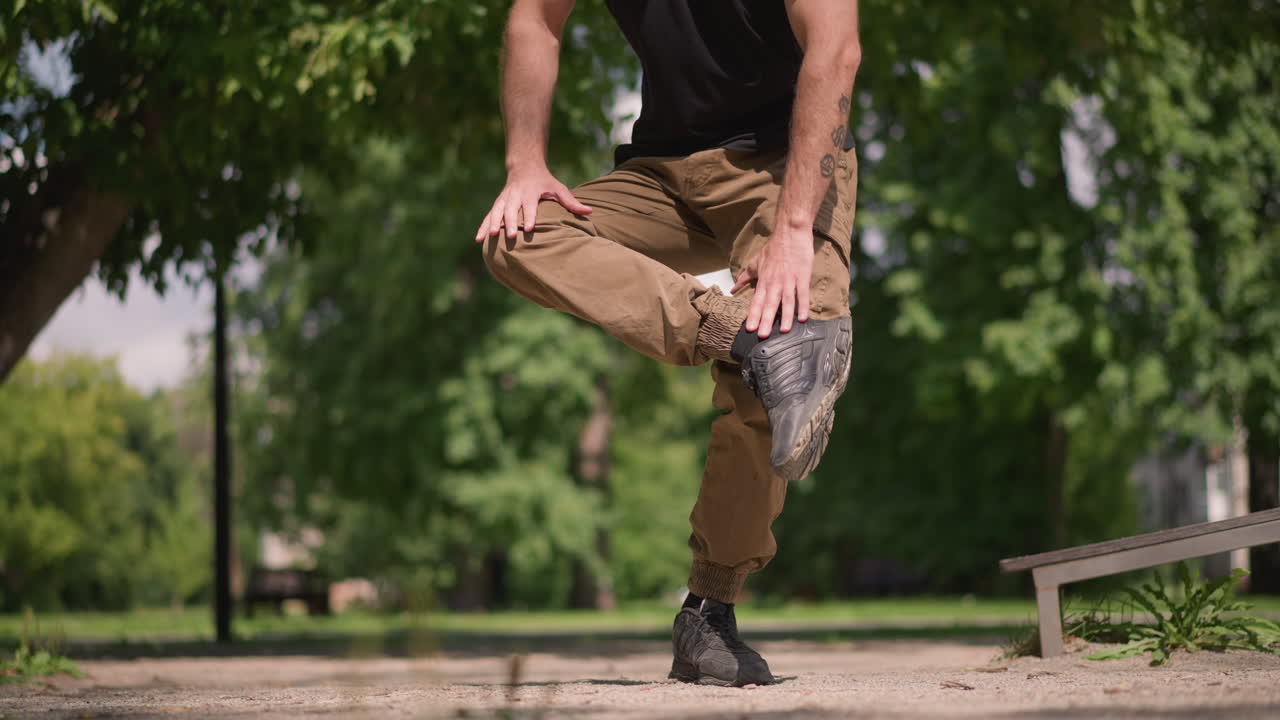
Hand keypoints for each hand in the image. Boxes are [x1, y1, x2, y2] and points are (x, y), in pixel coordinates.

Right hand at [474, 165, 590, 241]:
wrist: (525, 167)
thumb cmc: (545, 182)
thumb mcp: (559, 188)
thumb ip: (572, 202)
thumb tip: (590, 211)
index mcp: (530, 192)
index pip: (530, 206)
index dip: (529, 217)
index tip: (529, 229)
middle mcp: (515, 195)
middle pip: (511, 210)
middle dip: (509, 223)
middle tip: (510, 236)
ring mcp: (504, 200)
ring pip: (496, 212)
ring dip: (493, 224)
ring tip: (491, 237)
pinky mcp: (498, 204)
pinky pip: (488, 216)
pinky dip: (483, 227)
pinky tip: (479, 240)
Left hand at [731, 225, 814, 337]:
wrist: (791, 232)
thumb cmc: (774, 248)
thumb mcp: (756, 262)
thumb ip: (745, 277)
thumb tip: (733, 289)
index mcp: (764, 280)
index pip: (756, 301)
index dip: (753, 315)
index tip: (749, 328)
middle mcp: (775, 282)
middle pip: (769, 304)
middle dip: (765, 320)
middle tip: (762, 336)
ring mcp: (789, 280)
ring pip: (786, 301)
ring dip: (784, 316)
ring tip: (783, 331)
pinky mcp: (802, 276)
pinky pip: (802, 294)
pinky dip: (803, 306)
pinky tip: (803, 318)